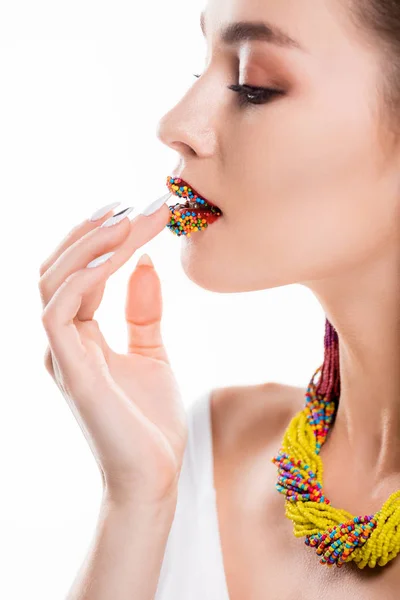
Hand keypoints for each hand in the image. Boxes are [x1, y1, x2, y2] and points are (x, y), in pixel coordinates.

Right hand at [38, 202, 187, 505]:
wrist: (155, 476)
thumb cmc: (150, 420)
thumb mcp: (151, 353)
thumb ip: (142, 311)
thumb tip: (144, 263)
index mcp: (79, 335)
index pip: (80, 272)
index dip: (106, 237)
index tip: (140, 209)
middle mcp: (62, 340)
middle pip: (60, 267)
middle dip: (97, 231)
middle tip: (136, 205)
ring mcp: (61, 355)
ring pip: (54, 280)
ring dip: (91, 244)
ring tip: (128, 220)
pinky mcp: (70, 371)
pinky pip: (61, 311)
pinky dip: (85, 278)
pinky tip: (119, 257)